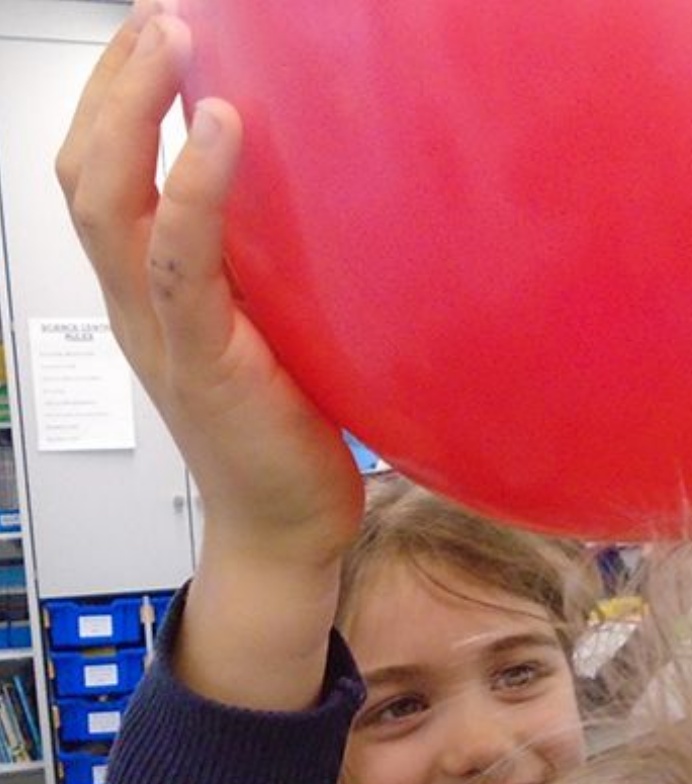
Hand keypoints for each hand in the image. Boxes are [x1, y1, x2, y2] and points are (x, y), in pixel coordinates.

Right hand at [56, 0, 365, 707]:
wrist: (286, 529)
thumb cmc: (283, 435)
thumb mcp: (266, 335)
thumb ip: (262, 275)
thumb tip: (313, 207)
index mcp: (149, 295)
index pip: (101, 176)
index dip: (115, 97)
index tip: (157, 31)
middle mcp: (138, 306)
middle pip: (83, 170)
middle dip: (111, 81)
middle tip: (159, 13)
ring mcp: (162, 334)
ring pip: (106, 203)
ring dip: (129, 109)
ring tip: (170, 37)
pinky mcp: (205, 365)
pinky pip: (181, 265)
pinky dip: (193, 193)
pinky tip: (218, 131)